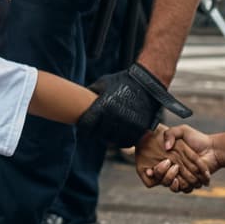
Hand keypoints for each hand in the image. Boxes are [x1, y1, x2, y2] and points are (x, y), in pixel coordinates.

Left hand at [77, 63, 192, 149]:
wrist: (148, 82)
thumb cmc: (122, 81)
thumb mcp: (103, 83)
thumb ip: (90, 92)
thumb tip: (76, 100)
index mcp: (103, 105)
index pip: (86, 125)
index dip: (82, 130)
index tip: (82, 130)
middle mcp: (116, 116)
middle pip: (98, 135)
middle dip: (95, 134)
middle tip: (94, 132)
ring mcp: (129, 123)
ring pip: (113, 141)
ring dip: (108, 139)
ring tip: (107, 134)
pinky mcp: (140, 128)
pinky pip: (127, 142)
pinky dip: (122, 141)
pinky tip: (119, 136)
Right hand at [149, 125, 218, 191]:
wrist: (213, 148)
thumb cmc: (198, 139)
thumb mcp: (182, 130)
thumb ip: (170, 133)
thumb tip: (166, 147)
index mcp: (168, 159)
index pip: (154, 170)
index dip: (151, 171)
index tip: (150, 169)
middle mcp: (173, 170)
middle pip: (162, 179)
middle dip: (163, 174)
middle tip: (169, 164)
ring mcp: (183, 177)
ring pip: (172, 186)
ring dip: (171, 180)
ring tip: (176, 169)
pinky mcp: (192, 182)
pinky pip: (184, 189)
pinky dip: (183, 185)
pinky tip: (181, 178)